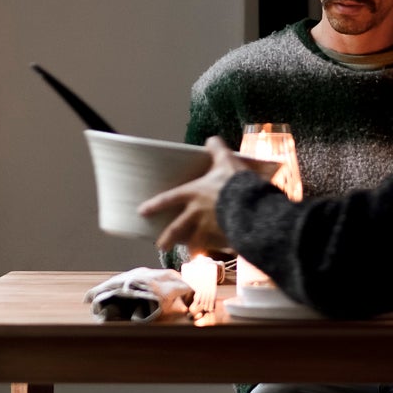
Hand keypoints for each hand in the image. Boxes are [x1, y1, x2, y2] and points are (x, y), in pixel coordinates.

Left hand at [141, 137, 246, 252]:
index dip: (154, 205)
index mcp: (193, 194)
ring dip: (191, 247)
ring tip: (190, 252)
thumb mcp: (226, 161)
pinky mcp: (221, 240)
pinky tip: (217, 251)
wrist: (250, 205)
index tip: (142, 211)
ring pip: (194, 242)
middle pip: (176, 229)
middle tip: (161, 245)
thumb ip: (217, 150)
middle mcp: (196, 214)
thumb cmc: (235, 182)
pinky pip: (215, 247)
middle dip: (167, 238)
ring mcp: (207, 230)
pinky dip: (215, 249)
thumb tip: (211, 140)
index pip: (168, 199)